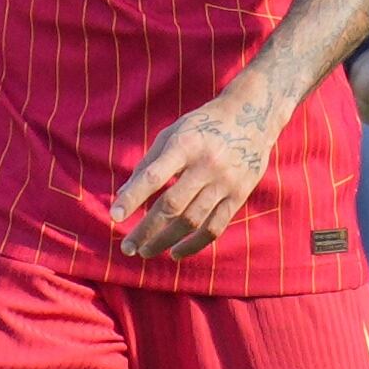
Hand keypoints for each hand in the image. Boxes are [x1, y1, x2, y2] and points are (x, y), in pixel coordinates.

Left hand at [113, 92, 279, 258]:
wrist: (253, 115)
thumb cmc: (202, 126)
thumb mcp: (173, 133)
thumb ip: (148, 164)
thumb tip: (122, 197)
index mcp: (185, 144)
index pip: (154, 176)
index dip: (133, 197)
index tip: (115, 216)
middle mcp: (206, 164)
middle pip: (172, 205)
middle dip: (146, 229)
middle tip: (127, 247)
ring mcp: (225, 182)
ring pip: (192, 221)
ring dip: (165, 241)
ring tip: (145, 251)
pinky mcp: (238, 195)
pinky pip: (214, 227)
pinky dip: (193, 245)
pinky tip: (175, 253)